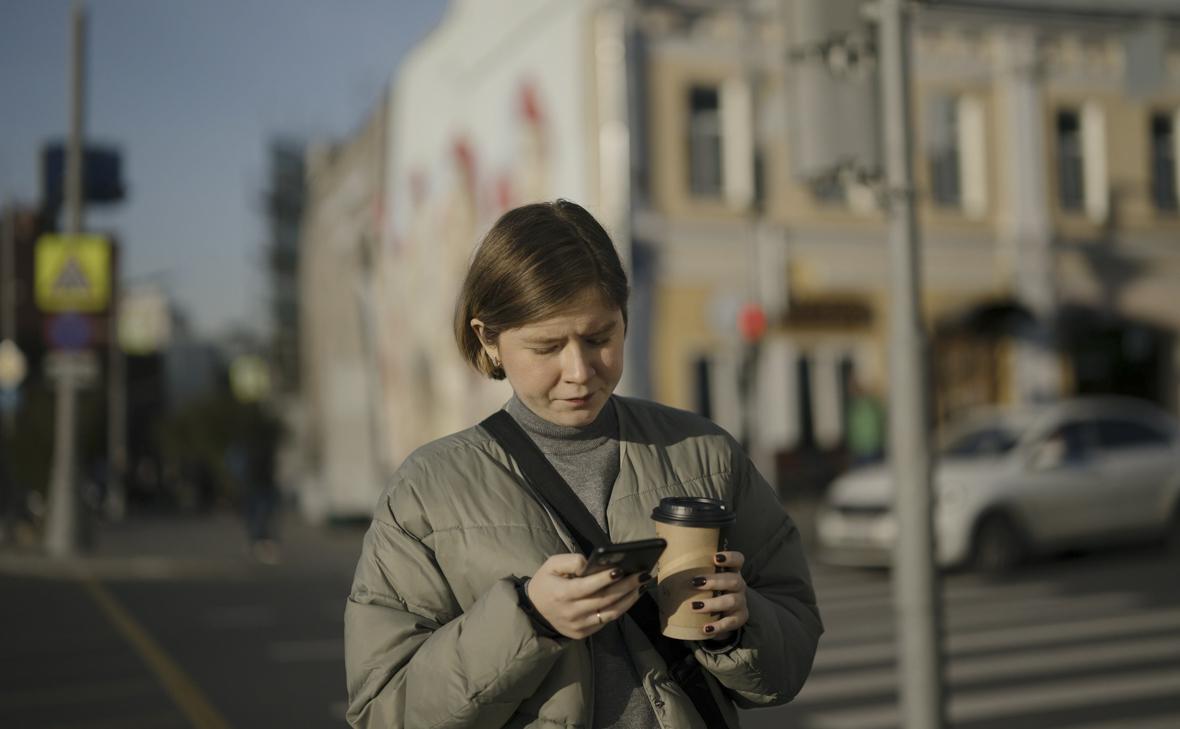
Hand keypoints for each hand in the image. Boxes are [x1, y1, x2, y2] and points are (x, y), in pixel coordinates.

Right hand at [527, 553, 650, 639]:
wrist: (534, 611)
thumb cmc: (545, 583)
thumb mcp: (551, 565)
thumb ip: (571, 561)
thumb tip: (592, 563)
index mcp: (561, 594)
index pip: (587, 587)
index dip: (605, 578)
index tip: (621, 569)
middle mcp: (571, 613)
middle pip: (604, 599)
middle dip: (626, 586)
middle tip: (643, 574)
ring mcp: (579, 626)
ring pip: (610, 613)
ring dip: (629, 599)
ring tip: (642, 585)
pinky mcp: (584, 634)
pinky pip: (606, 621)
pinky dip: (621, 608)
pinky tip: (631, 596)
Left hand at [690, 551, 748, 639]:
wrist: (721, 615)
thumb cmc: (707, 592)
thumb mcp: (703, 582)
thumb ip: (690, 575)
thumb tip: (659, 574)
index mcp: (731, 572)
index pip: (738, 560)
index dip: (730, 557)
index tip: (715, 558)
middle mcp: (739, 586)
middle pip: (734, 580)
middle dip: (714, 581)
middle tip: (695, 583)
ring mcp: (741, 602)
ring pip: (732, 601)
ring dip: (712, 603)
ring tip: (694, 606)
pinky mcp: (739, 618)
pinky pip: (731, 622)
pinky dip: (718, 626)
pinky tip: (706, 628)